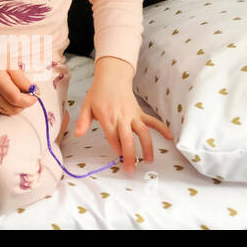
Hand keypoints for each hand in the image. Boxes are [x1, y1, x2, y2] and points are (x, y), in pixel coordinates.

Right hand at [0, 37, 35, 115]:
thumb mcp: (10, 64)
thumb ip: (22, 79)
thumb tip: (33, 91)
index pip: (16, 99)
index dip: (29, 100)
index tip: (35, 94)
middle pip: (14, 109)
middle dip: (25, 104)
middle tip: (29, 94)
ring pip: (9, 112)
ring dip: (18, 106)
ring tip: (19, 93)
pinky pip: (3, 111)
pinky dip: (10, 106)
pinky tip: (9, 96)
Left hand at [73, 56, 173, 173]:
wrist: (112, 77)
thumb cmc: (98, 93)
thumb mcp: (86, 106)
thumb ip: (83, 121)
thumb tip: (77, 134)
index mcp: (107, 117)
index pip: (113, 137)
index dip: (117, 149)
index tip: (119, 161)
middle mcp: (122, 117)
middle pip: (128, 139)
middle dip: (130, 155)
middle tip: (131, 169)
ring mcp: (133, 115)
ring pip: (143, 132)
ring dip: (147, 147)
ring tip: (148, 160)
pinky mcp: (140, 113)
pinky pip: (153, 121)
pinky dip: (162, 129)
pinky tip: (170, 138)